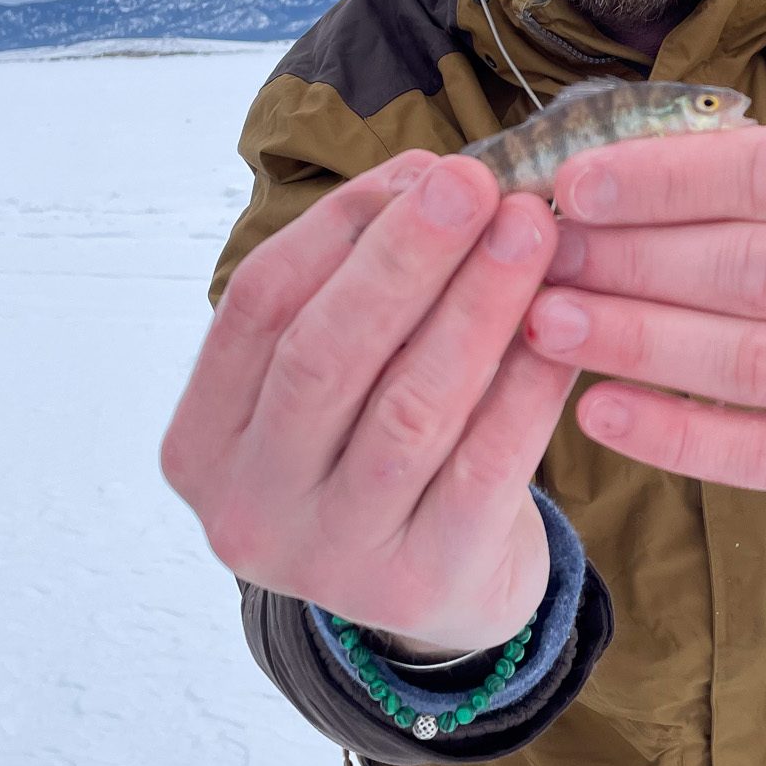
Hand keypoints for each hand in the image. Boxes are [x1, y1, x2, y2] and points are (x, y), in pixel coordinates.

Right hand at [160, 151, 577, 652]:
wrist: (435, 597)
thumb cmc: (381, 458)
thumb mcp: (343, 383)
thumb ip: (359, 288)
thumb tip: (430, 179)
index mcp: (203, 443)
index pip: (257, 307)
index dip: (341, 228)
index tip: (423, 168)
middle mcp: (248, 508)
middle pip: (324, 355)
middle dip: (407, 257)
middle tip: (477, 183)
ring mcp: (329, 560)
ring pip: (409, 408)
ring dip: (477, 305)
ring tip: (532, 232)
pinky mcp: (421, 585)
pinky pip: (485, 466)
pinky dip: (527, 383)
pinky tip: (563, 323)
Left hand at [521, 121, 765, 494]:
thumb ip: (759, 172)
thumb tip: (597, 183)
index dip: (671, 179)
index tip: (574, 185)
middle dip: (638, 262)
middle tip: (544, 259)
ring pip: (764, 364)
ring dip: (641, 342)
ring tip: (548, 322)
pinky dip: (679, 436)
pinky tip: (599, 408)